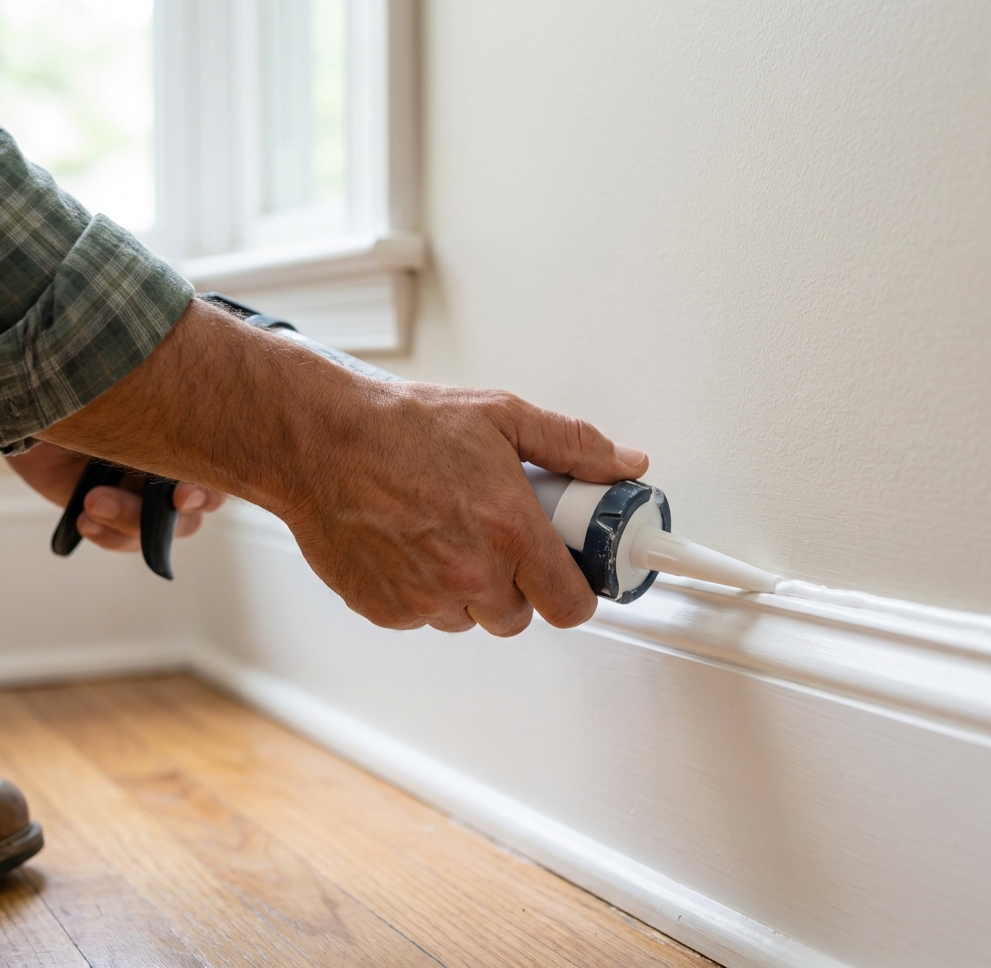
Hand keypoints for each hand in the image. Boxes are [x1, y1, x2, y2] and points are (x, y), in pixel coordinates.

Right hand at [36, 300, 646, 634]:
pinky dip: (424, 591)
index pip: (572, 605)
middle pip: (519, 616)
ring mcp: (425, 598)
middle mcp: (471, 573)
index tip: (569, 576)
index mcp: (510, 530)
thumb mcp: (502, 416)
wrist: (319, 439)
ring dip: (468, 590)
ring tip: (447, 534)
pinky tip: (410, 544)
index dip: (575, 592)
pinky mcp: (385, 610)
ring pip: (469, 618)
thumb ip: (573, 446)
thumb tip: (626, 463)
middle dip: (516, 584)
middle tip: (497, 539)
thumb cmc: (402, 425)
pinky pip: (423, 616)